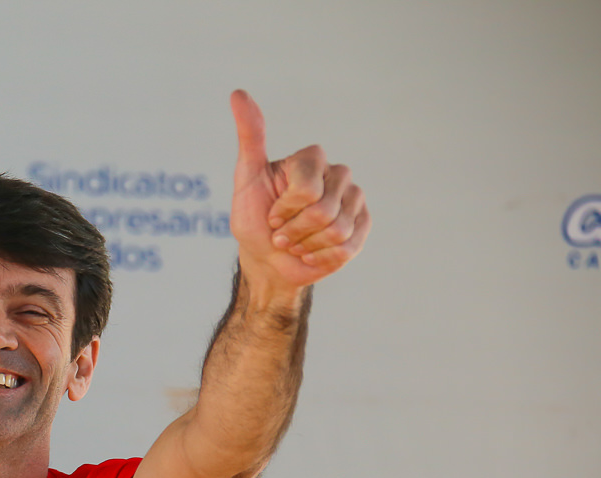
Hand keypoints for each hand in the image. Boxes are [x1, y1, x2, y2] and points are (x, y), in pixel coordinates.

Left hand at [229, 90, 369, 293]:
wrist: (268, 261)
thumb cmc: (255, 220)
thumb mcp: (246, 179)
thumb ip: (249, 137)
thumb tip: (238, 93)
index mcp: (312, 159)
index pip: (307, 188)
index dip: (284, 209)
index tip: (271, 215)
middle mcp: (337, 174)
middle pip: (323, 210)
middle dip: (294, 230)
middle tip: (282, 233)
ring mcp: (354, 199)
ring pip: (337, 230)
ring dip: (307, 245)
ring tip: (296, 243)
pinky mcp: (363, 225)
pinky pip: (347, 247)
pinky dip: (321, 258)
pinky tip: (311, 254)